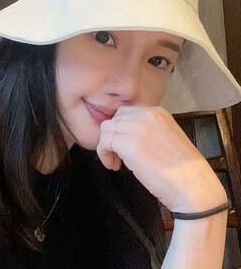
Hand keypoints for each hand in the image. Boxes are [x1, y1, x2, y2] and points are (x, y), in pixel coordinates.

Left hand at [96, 105, 226, 212]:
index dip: (121, 131)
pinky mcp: (129, 144)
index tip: (125, 148)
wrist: (195, 187)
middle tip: (118, 156)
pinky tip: (115, 166)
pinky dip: (104, 155)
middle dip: (112, 137)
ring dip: (107, 146)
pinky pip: (104, 142)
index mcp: (158, 112)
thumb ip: (148, 130)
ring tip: (117, 163)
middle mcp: (147, 115)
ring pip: (106, 129)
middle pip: (114, 119)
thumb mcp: (166, 138)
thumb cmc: (182, 171)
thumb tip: (125, 134)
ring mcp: (137, 127)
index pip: (126, 113)